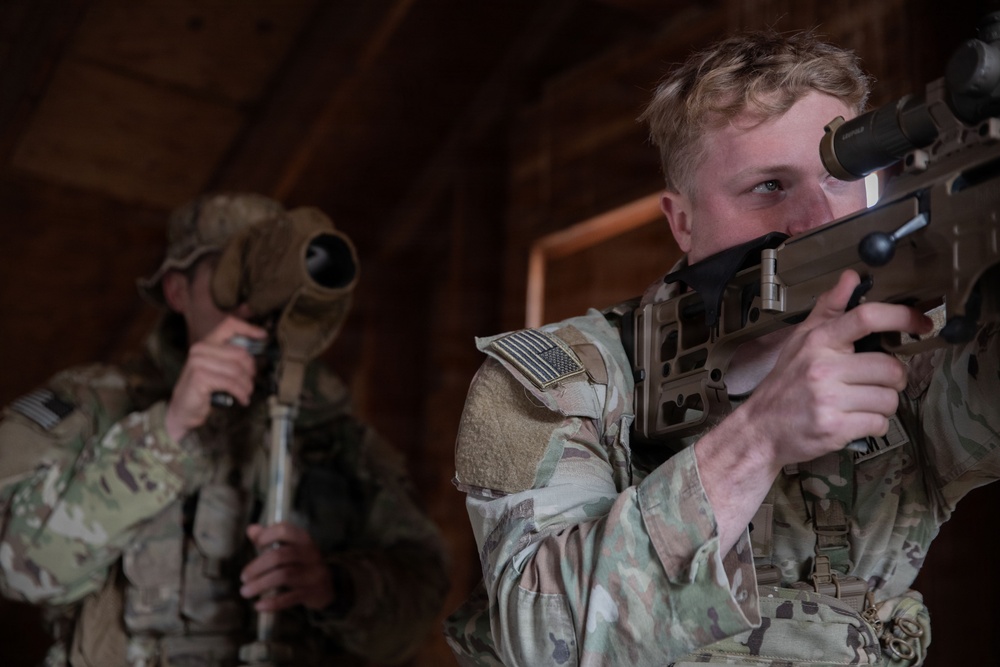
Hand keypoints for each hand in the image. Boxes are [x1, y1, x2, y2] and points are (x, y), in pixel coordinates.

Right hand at [164, 317, 266, 440]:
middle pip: (240, 353)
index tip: (263, 335)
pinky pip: (230, 383)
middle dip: (250, 370)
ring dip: (247, 385)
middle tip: (251, 382)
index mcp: (205, 342)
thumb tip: (258, 345)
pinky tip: (243, 399)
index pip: (228, 325)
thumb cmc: (204, 388)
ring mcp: (198, 362)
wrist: (184, 409)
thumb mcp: (218, 368)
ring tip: (247, 393)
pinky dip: (240, 393)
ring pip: (236, 371)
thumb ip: (232, 357)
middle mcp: (200, 349)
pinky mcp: (199, 377)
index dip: (248, 328)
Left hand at [240, 522, 334, 611]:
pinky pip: (289, 598)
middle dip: (257, 567)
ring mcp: (313, 573)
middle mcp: (310, 554)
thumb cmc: (301, 563)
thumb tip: (250, 529)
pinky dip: (272, 603)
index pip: (284, 530)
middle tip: (243, 577)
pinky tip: (258, 606)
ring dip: (260, 584)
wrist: (327, 585)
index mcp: (303, 540)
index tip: (256, 546)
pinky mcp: (312, 592)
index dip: (267, 535)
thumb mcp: (289, 548)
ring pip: (283, 576)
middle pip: (279, 555)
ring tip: (245, 592)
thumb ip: (270, 538)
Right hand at [742, 269, 932, 467]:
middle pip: (891, 368)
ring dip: (882, 405)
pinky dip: (873, 425)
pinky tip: (855, 421)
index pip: (866, 318)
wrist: (761, 428)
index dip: (901, 317)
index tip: (921, 323)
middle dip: (891, 379)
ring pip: (889, 399)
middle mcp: (823, 368)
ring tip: (860, 404)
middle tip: (875, 383)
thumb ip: (829, 309)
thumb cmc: (784, 384)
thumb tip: (850, 277)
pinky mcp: (835, 428)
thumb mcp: (800, 341)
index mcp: (818, 342)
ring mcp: (829, 399)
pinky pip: (879, 424)